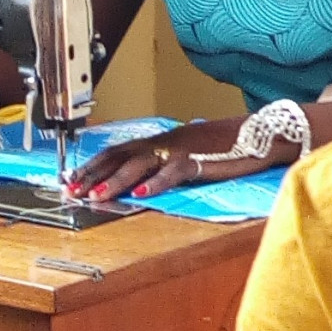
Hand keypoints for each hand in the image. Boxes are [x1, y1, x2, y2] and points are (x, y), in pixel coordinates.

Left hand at [74, 118, 286, 200]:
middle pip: (118, 156)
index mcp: (160, 140)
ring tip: (96, 197)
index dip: (91, 164)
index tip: (71, 178)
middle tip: (70, 190)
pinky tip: (140, 194)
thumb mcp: (190, 151)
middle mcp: (164, 141)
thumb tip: (143, 178)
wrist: (261, 133)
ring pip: (139, 165)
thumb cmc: (228, 145)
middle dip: (91, 174)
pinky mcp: (199, 161)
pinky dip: (155, 184)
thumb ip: (166, 161)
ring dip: (114, 181)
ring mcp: (180, 150)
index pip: (116, 150)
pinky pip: (172, 173)